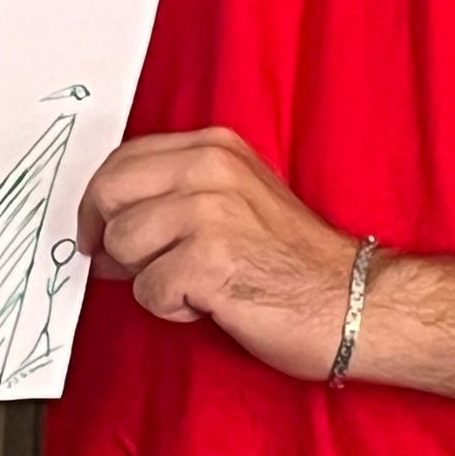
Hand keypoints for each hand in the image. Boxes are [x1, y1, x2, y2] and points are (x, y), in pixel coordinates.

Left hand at [77, 128, 360, 381]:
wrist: (356, 303)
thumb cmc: (295, 258)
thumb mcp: (238, 193)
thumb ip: (176, 188)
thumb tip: (107, 216)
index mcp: (213, 148)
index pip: (121, 159)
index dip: (100, 200)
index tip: (98, 226)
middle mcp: (207, 171)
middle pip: (107, 195)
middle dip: (111, 236)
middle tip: (128, 264)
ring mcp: (208, 215)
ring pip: (121, 244)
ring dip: (146, 276)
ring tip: (193, 282)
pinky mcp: (209, 264)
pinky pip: (147, 290)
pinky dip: (171, 307)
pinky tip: (210, 302)